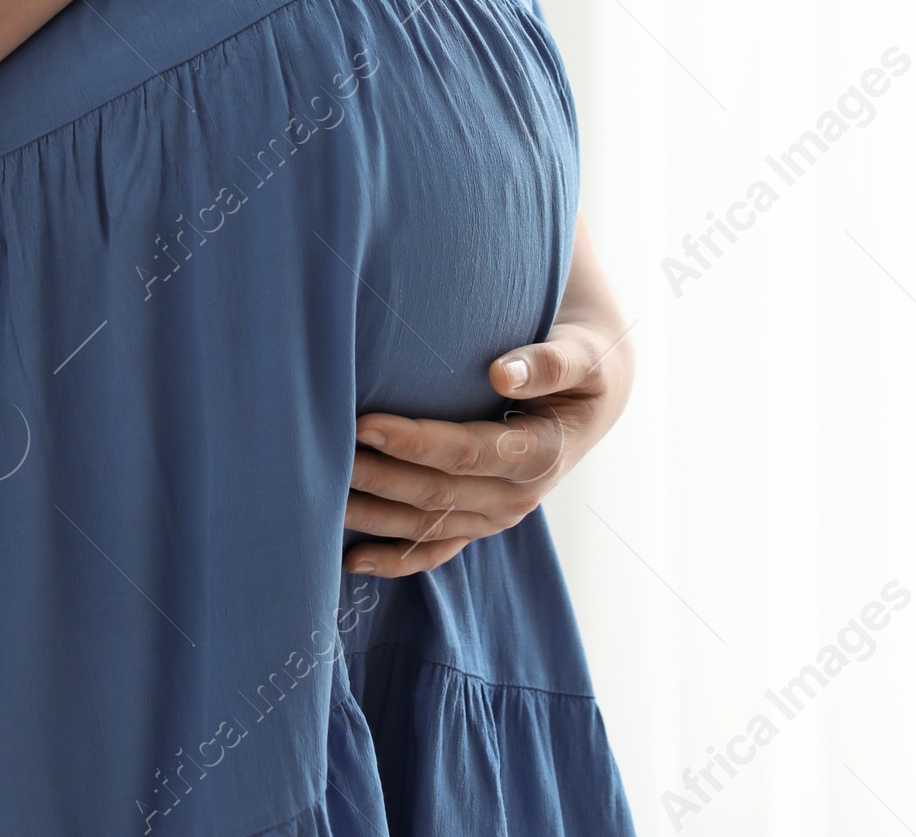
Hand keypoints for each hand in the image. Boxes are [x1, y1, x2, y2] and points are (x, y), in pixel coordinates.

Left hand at [342, 221, 632, 576]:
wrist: (595, 397)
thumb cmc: (584, 362)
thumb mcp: (583, 355)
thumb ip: (547, 363)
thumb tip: (500, 373)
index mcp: (540, 453)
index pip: (465, 452)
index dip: (413, 441)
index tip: (363, 422)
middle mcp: (517, 496)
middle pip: (434, 493)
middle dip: (376, 476)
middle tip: (322, 453)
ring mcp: (497, 516)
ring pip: (426, 525)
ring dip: (374, 515)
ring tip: (320, 497)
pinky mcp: (482, 523)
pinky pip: (437, 550)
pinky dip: (396, 559)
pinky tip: (351, 560)